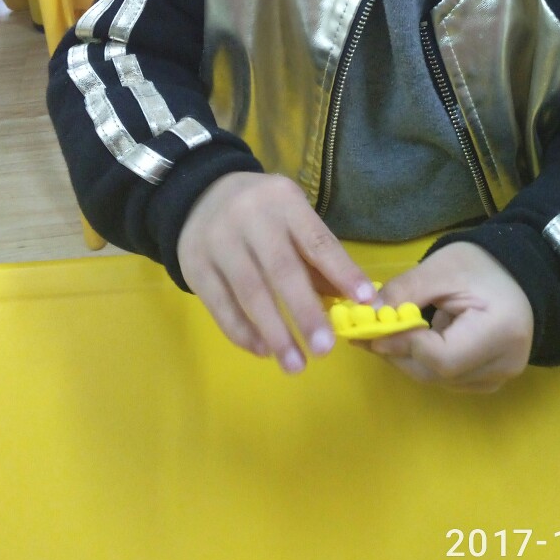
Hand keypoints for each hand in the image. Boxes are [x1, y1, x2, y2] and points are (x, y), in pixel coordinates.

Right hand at [177, 171, 375, 373]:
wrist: (199, 195)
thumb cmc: (262, 213)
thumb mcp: (292, 219)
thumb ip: (318, 258)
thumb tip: (352, 302)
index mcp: (283, 201)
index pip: (316, 240)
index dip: (341, 271)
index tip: (365, 302)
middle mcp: (250, 217)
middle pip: (281, 270)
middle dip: (305, 312)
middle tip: (325, 349)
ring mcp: (218, 241)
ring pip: (250, 292)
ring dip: (275, 332)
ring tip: (295, 364)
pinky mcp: (194, 266)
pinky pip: (220, 305)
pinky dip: (242, 332)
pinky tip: (263, 351)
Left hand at [362, 243, 533, 392]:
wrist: (519, 274)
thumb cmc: (482, 265)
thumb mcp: (441, 269)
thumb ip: (405, 292)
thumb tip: (368, 316)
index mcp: (500, 332)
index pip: (443, 358)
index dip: (404, 345)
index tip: (373, 329)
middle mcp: (504, 365)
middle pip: (437, 374)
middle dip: (398, 353)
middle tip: (365, 333)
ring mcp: (499, 377)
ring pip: (438, 381)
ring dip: (407, 359)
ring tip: (385, 333)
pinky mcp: (490, 380)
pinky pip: (448, 380)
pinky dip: (424, 363)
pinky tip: (411, 341)